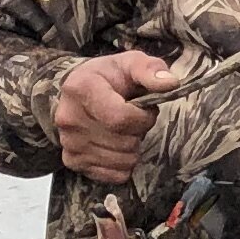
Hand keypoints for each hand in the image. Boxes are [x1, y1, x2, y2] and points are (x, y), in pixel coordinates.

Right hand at [53, 50, 176, 183]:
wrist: (79, 92)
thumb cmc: (110, 77)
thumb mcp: (131, 63)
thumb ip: (151, 69)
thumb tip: (170, 83)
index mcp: (80, 88)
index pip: (120, 118)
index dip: (143, 118)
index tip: (145, 109)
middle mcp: (69, 118)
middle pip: (125, 142)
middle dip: (140, 131)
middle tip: (134, 118)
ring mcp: (68, 142)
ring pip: (123, 161)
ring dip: (133, 148)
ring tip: (124, 129)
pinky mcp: (72, 161)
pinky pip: (114, 175)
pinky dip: (124, 164)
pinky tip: (116, 145)